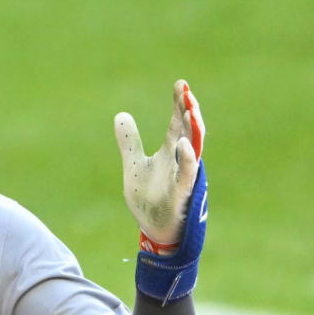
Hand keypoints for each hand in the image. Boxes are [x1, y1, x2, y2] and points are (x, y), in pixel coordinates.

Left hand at [113, 80, 204, 254]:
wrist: (153, 231)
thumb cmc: (149, 198)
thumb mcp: (134, 165)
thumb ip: (129, 142)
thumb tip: (120, 114)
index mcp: (170, 153)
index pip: (177, 123)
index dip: (179, 104)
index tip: (180, 84)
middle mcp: (179, 161)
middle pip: (188, 130)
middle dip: (189, 110)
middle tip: (186, 90)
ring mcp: (182, 177)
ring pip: (193, 148)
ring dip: (192, 129)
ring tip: (190, 108)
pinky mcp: (181, 194)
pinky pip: (187, 174)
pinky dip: (186, 159)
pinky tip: (182, 143)